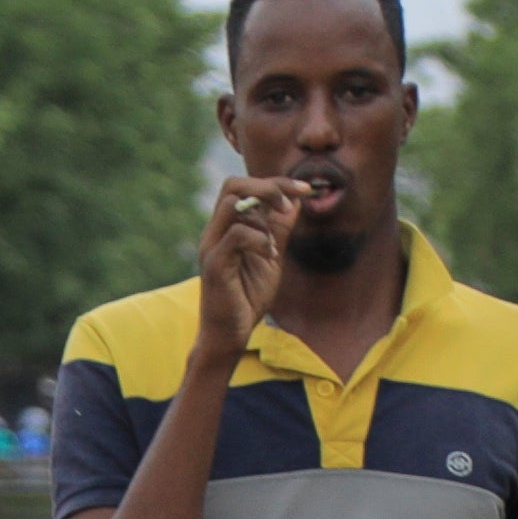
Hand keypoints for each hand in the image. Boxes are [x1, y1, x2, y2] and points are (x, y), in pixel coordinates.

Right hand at [192, 171, 300, 377]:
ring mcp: (212, 247)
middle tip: (292, 203)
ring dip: (264, 214)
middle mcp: (215, 232)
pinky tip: (271, 256)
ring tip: (277, 240)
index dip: (276, 182)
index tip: (305, 189)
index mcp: (227, 228)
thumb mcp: (272, 257)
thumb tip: (295, 202)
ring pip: (232, 205)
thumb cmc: (248, 297)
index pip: (244, 187)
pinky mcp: (215, 265)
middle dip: (268, 187)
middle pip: (233, 186)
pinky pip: (236, 235)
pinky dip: (260, 239)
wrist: (230, 335)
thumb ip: (279, 230)